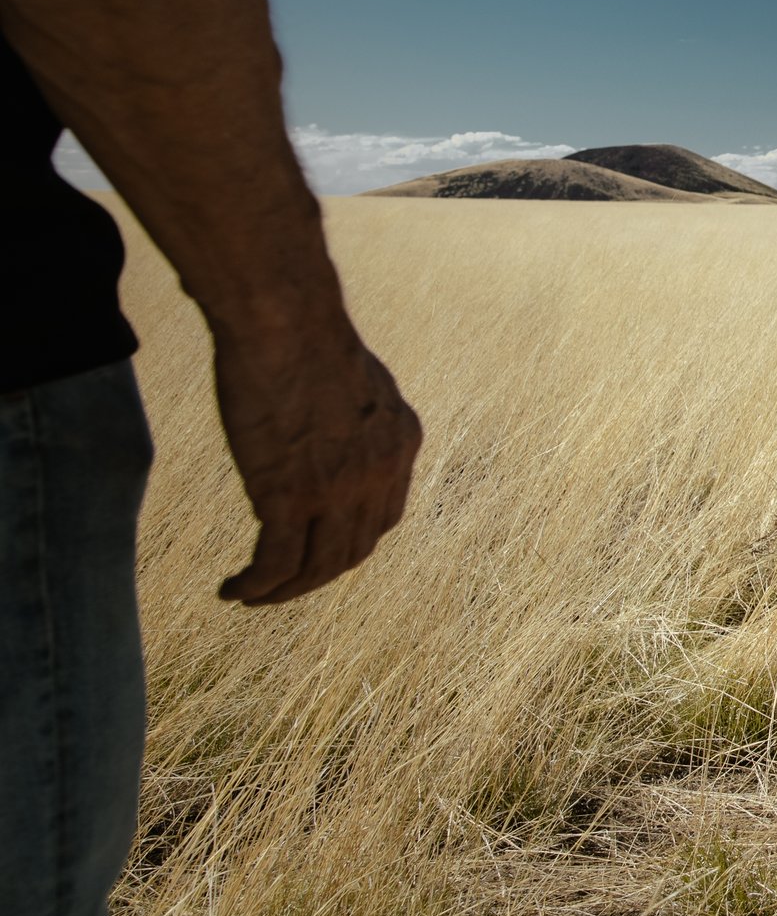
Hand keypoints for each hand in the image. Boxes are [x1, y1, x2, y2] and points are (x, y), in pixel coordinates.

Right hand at [211, 316, 422, 605]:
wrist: (285, 320)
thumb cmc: (305, 334)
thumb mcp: (356, 377)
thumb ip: (355, 412)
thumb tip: (333, 424)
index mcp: (401, 440)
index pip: (384, 516)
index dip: (350, 541)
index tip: (318, 548)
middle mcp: (379, 472)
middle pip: (354, 550)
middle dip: (317, 574)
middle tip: (282, 584)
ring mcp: (337, 488)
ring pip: (318, 566)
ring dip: (284, 591)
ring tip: (252, 595)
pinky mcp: (289, 495)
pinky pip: (276, 562)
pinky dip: (257, 584)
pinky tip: (235, 589)